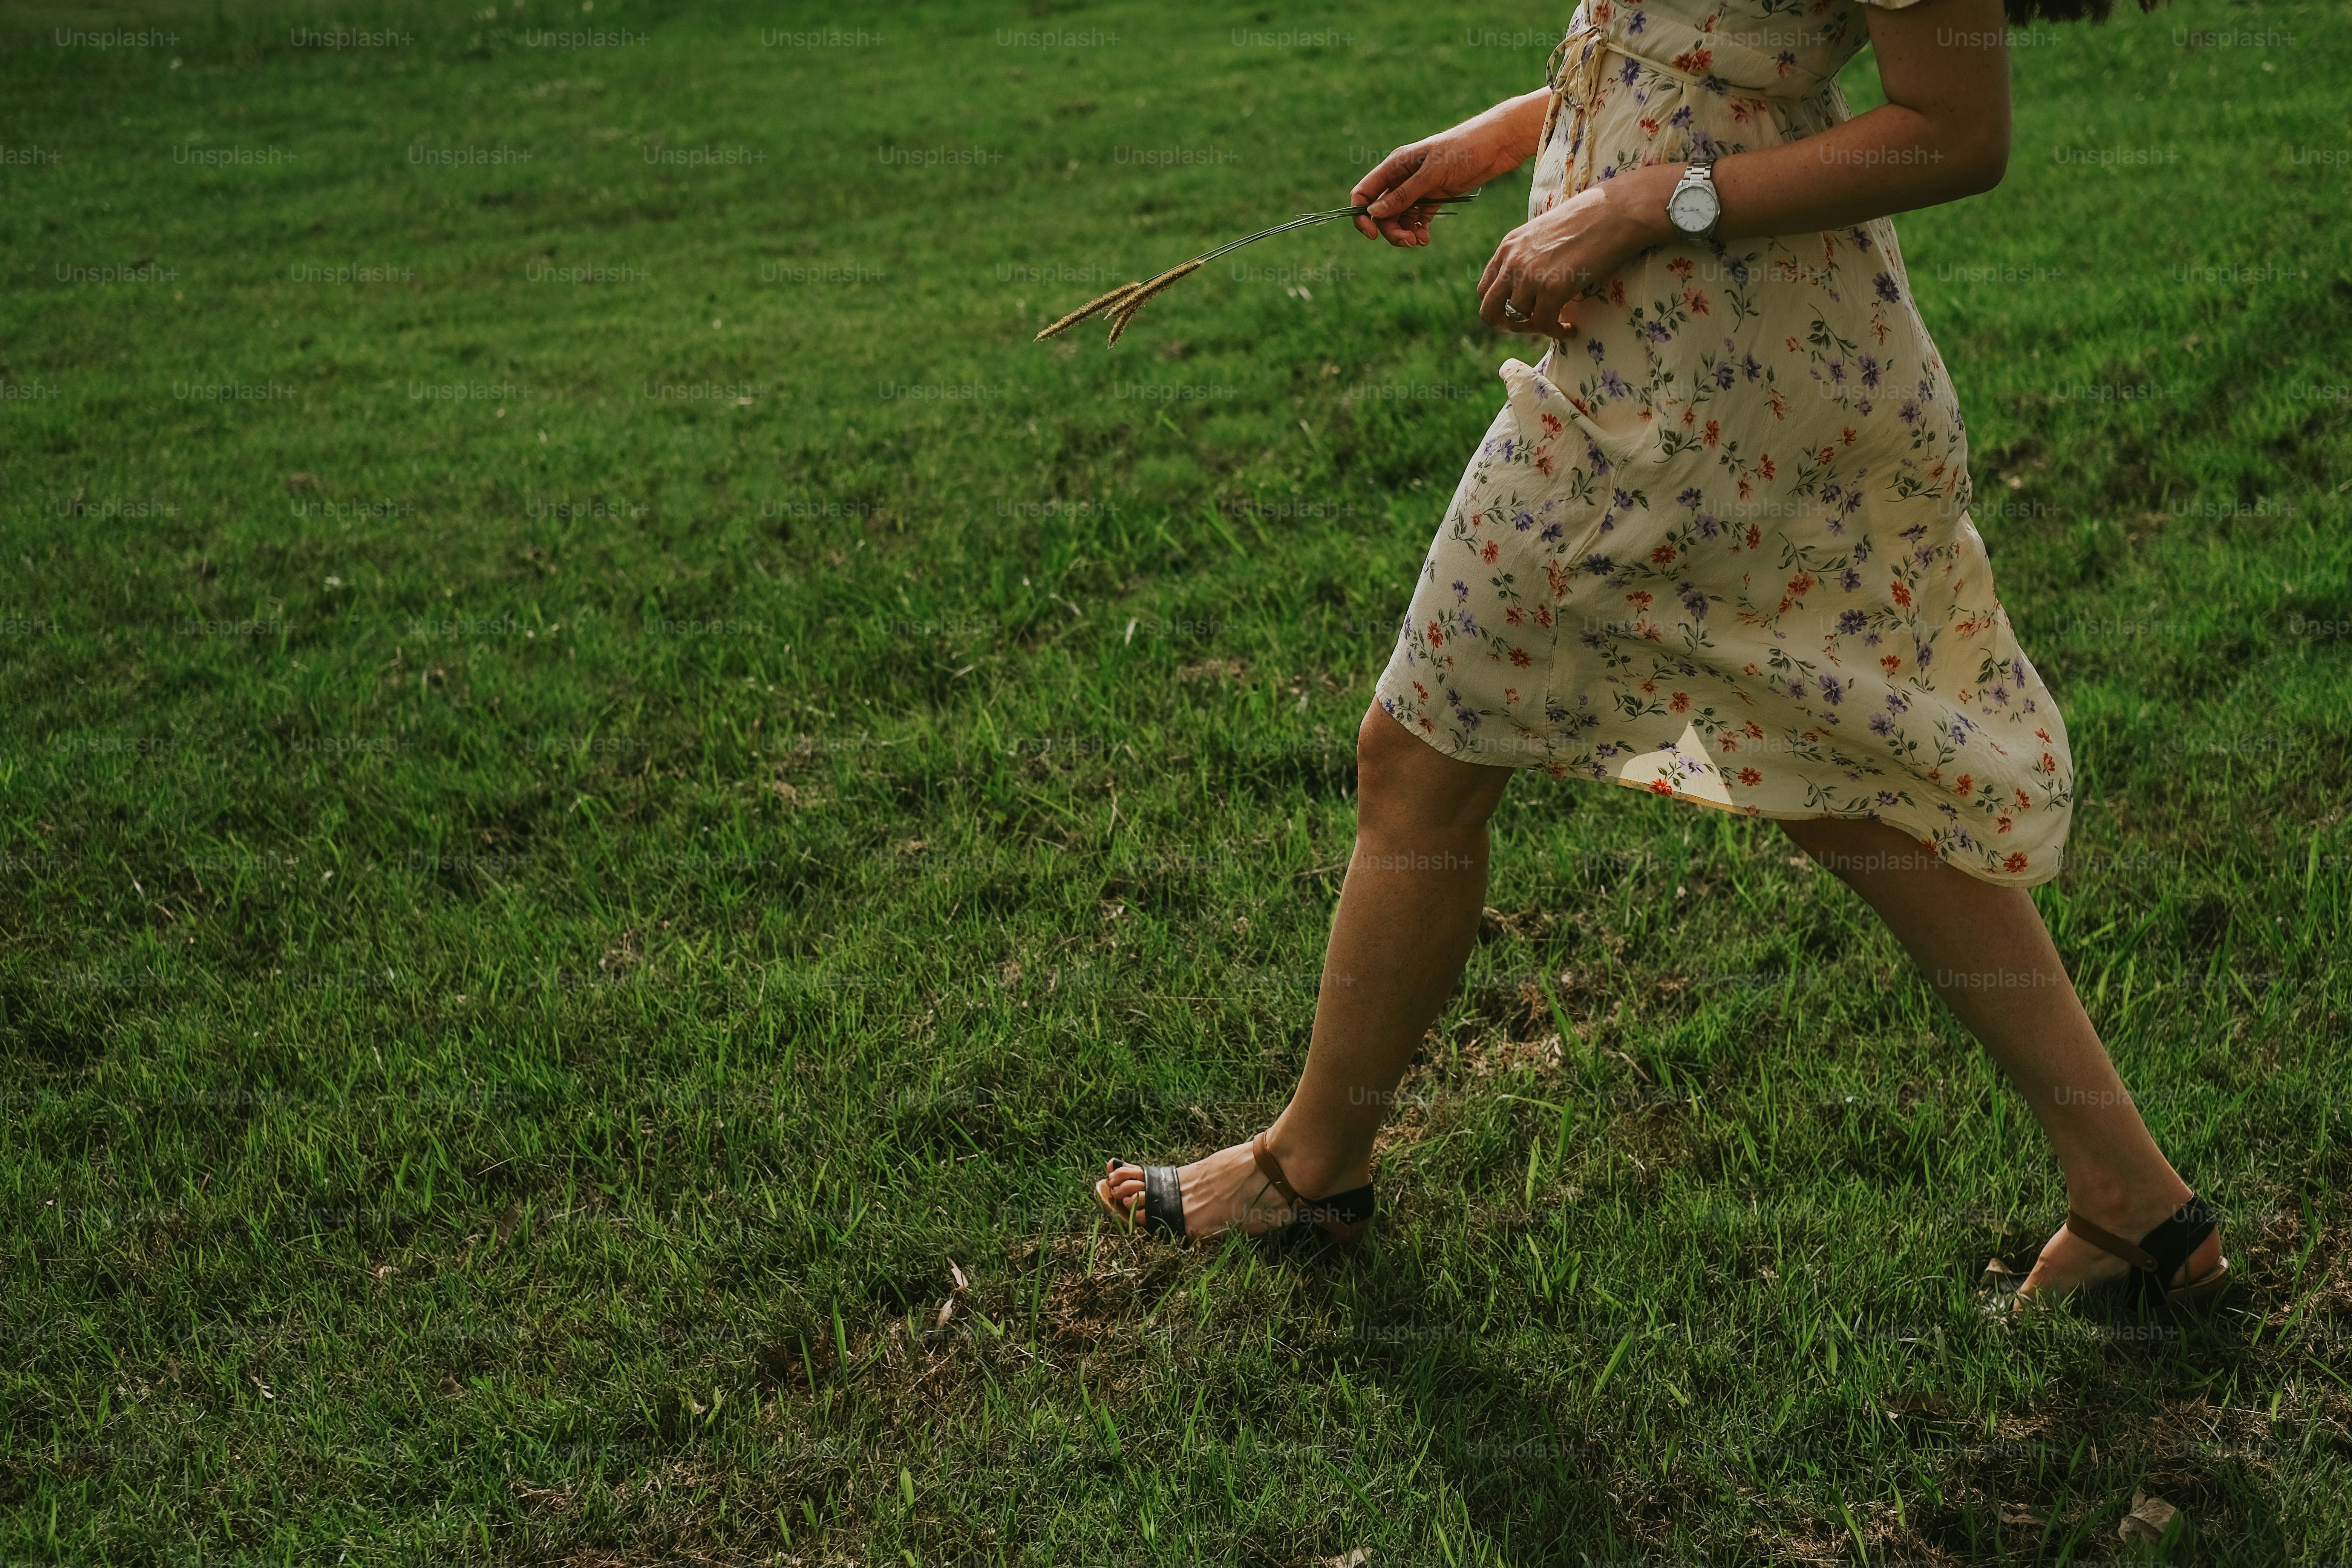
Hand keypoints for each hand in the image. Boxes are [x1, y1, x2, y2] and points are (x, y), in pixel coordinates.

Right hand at [1351, 90, 1551, 246]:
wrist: (1497, 144)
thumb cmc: (1464, 149)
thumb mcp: (1432, 173)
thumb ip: (1403, 194)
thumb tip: (1374, 213)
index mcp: (1395, 165)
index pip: (1365, 192)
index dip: (1362, 214)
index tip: (1372, 234)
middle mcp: (1402, 177)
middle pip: (1382, 211)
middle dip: (1390, 229)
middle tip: (1408, 242)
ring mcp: (1418, 187)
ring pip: (1399, 217)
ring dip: (1404, 232)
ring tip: (1419, 242)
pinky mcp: (1434, 196)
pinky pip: (1417, 218)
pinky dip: (1418, 230)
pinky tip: (1426, 238)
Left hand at [1477, 164, 1673, 334]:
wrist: (1615, 212)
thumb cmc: (1588, 220)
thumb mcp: (1544, 234)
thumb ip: (1529, 257)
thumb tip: (1531, 284)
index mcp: (1508, 246)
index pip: (1485, 289)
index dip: (1501, 306)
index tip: (1521, 311)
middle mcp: (1512, 261)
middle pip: (1489, 311)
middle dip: (1507, 325)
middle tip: (1530, 326)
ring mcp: (1529, 275)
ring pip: (1517, 320)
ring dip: (1536, 328)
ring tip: (1556, 324)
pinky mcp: (1552, 289)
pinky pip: (1544, 325)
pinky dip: (1556, 333)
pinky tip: (1571, 329)